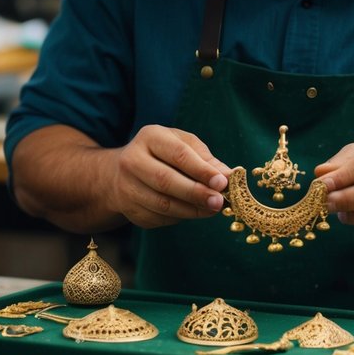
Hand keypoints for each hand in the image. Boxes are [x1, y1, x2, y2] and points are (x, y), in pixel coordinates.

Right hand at [109, 125, 229, 228]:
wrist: (123, 172)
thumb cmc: (164, 154)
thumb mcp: (184, 145)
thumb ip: (206, 160)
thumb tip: (229, 176)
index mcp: (150, 137)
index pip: (178, 154)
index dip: (201, 170)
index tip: (222, 183)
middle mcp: (132, 160)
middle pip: (166, 180)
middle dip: (196, 193)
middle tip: (219, 201)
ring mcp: (127, 186)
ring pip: (162, 204)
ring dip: (191, 210)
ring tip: (212, 209)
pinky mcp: (129, 208)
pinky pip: (158, 217)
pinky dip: (179, 217)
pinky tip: (192, 212)